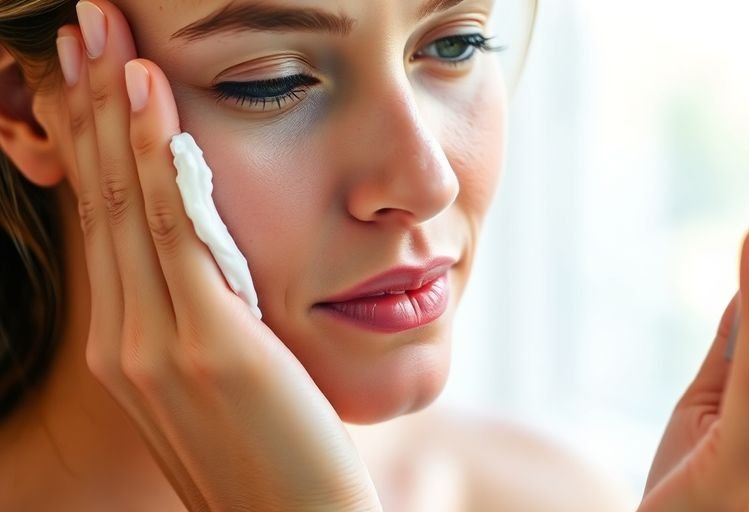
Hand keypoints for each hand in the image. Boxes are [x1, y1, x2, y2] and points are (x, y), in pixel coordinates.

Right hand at [58, 1, 379, 509]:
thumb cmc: (273, 452)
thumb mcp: (224, 381)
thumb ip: (206, 318)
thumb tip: (213, 257)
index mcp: (126, 349)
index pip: (104, 222)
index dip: (95, 140)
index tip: (92, 72)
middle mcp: (124, 342)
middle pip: (103, 199)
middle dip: (91, 105)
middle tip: (84, 24)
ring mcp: (158, 345)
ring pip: (131, 203)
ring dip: (120, 111)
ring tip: (111, 36)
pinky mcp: (209, 346)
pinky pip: (180, 234)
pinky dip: (164, 161)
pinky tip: (159, 101)